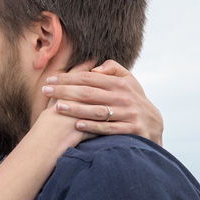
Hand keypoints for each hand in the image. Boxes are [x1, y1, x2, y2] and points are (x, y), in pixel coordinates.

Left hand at [41, 59, 163, 145]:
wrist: (154, 125)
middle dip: (65, 91)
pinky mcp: (132, 130)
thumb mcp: (128, 80)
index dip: (68, 78)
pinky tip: (77, 125)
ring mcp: (128, 114)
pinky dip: (93, 127)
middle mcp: (123, 97)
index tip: (50, 79)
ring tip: (56, 107)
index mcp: (119, 84)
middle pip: (89, 93)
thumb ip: (113, 69)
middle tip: (45, 90)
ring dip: (76, 109)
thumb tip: (94, 69)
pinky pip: (110, 128)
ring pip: (97, 111)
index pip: (88, 79)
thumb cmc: (134, 99)